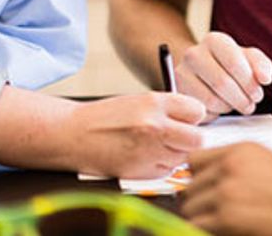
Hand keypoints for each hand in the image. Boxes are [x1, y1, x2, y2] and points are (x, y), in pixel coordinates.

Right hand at [68, 92, 203, 178]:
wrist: (73, 134)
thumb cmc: (106, 116)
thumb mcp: (140, 101)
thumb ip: (169, 108)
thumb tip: (196, 118)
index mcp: (155, 102)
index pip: (197, 111)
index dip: (193, 116)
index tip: (188, 119)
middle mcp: (154, 126)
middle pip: (197, 139)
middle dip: (191, 139)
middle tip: (178, 136)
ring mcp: (148, 151)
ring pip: (182, 157)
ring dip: (175, 153)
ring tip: (154, 145)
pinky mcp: (140, 171)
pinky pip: (165, 171)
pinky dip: (160, 166)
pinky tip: (144, 156)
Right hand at [177, 31, 271, 120]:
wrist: (203, 72)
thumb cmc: (231, 65)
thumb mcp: (250, 60)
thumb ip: (262, 66)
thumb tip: (264, 78)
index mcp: (214, 40)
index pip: (234, 63)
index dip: (250, 83)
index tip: (258, 93)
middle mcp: (193, 54)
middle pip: (222, 83)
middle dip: (242, 99)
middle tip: (250, 104)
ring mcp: (181, 74)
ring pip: (211, 100)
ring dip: (230, 107)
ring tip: (236, 105)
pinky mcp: (177, 95)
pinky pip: (200, 111)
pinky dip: (215, 113)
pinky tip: (220, 107)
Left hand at [183, 142, 271, 234]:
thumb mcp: (269, 166)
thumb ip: (239, 169)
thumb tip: (213, 182)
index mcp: (242, 149)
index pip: (195, 160)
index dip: (197, 177)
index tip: (201, 188)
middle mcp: (231, 165)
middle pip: (189, 185)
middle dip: (199, 201)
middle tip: (213, 212)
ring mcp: (226, 190)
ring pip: (189, 208)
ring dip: (200, 218)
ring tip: (220, 223)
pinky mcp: (226, 216)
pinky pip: (196, 225)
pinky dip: (205, 230)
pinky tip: (226, 230)